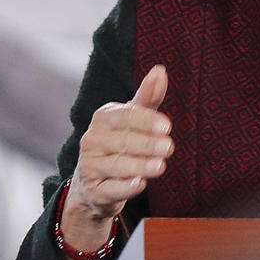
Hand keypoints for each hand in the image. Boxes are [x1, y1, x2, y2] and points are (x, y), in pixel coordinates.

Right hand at [61, 65, 171, 251]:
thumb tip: (160, 70)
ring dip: (140, 166)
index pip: (124, 116)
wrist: (95, 183)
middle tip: (169, 147)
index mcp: (102, 118)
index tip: (167, 126)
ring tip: (160, 166)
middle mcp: (92, 140)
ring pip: (117, 165)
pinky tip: (140, 185)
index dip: (146, 121)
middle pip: (123, 141)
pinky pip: (110, 188)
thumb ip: (147, 97)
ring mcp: (90, 166)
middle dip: (147, 144)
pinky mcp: (94, 190)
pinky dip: (125, 187)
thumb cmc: (119, 143)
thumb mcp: (133, 119)